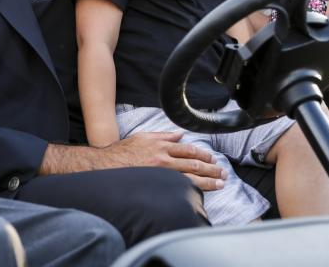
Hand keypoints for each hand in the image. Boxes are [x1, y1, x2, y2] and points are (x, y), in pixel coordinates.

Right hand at [103, 131, 227, 190]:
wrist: (106, 166)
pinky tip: (201, 194)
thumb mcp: (143, 137)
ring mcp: (161, 173)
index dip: (203, 156)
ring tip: (220, 184)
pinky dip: (192, 191)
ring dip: (208, 181)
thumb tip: (179, 134)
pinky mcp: (156, 185)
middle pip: (194, 164)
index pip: (189, 150)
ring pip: (190, 178)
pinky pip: (178, 188)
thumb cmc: (123, 152)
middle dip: (211, 169)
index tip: (212, 160)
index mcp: (161, 146)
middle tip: (222, 173)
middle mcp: (163, 159)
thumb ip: (163, 135)